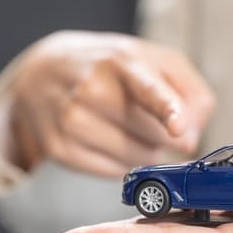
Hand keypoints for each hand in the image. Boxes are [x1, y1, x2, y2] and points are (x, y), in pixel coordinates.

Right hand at [9, 31, 215, 176]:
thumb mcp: (155, 61)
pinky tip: (108, 139)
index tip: (177, 127)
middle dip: (164, 132)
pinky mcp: (59, 149)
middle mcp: (92, 90)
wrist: (42, 72)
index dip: (167, 109)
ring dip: (145, 150)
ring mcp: (72, 121)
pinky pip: (113, 172)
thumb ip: (191, 93)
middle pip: (155, 135)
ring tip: (125, 124)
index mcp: (121, 62)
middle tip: (145, 112)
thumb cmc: (110, 68)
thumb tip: (190, 139)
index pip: (148, 89)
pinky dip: (121, 162)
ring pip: (137, 158)